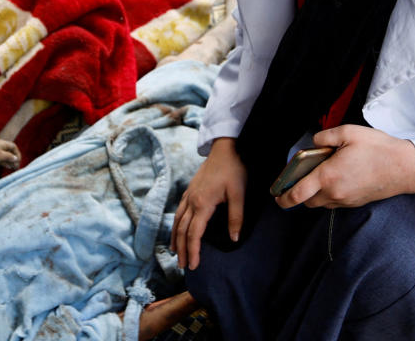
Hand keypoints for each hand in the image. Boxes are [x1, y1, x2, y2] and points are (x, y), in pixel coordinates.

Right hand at [171, 138, 246, 270]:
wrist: (225, 148)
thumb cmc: (233, 169)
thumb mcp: (239, 193)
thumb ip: (236, 217)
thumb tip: (234, 239)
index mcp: (202, 203)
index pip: (194, 233)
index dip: (193, 250)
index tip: (194, 265)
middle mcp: (191, 200)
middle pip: (182, 230)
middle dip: (182, 249)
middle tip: (183, 266)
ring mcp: (189, 194)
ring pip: (177, 220)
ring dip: (176, 238)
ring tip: (176, 253)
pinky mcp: (190, 190)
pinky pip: (179, 211)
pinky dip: (176, 224)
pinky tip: (178, 229)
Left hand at [275, 124, 414, 209]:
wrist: (405, 167)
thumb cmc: (378, 148)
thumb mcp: (348, 132)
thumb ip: (325, 137)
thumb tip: (314, 144)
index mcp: (328, 176)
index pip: (297, 194)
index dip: (283, 197)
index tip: (276, 195)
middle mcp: (335, 192)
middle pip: (306, 201)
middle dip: (298, 193)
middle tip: (298, 177)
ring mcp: (346, 200)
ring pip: (320, 203)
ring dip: (314, 194)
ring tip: (318, 175)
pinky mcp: (356, 202)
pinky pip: (334, 202)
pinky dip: (329, 194)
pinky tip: (336, 178)